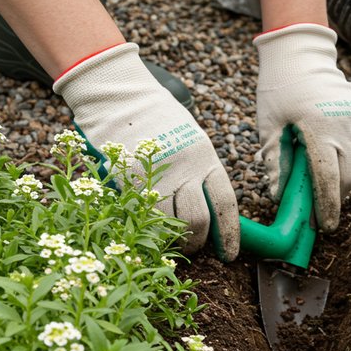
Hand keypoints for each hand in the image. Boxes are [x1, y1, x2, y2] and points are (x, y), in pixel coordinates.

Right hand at [53, 43, 239, 258]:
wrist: (120, 97)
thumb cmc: (156, 117)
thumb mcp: (189, 138)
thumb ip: (199, 169)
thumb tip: (206, 204)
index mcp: (206, 157)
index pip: (225, 203)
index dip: (229, 234)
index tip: (230, 253)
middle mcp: (186, 168)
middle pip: (199, 220)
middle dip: (197, 242)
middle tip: (192, 247)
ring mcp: (158, 176)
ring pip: (172, 223)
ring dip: (173, 239)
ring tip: (169, 240)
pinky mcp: (131, 181)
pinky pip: (145, 215)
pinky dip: (150, 227)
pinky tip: (149, 227)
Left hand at [254, 23, 350, 230]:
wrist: (301, 53)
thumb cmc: (279, 88)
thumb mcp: (269, 126)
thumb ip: (276, 162)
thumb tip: (277, 196)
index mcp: (320, 131)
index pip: (328, 181)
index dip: (327, 208)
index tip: (324, 227)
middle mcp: (346, 128)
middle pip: (348, 179)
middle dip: (335, 200)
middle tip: (319, 213)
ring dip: (342, 183)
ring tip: (322, 189)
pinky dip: (348, 164)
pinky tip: (330, 165)